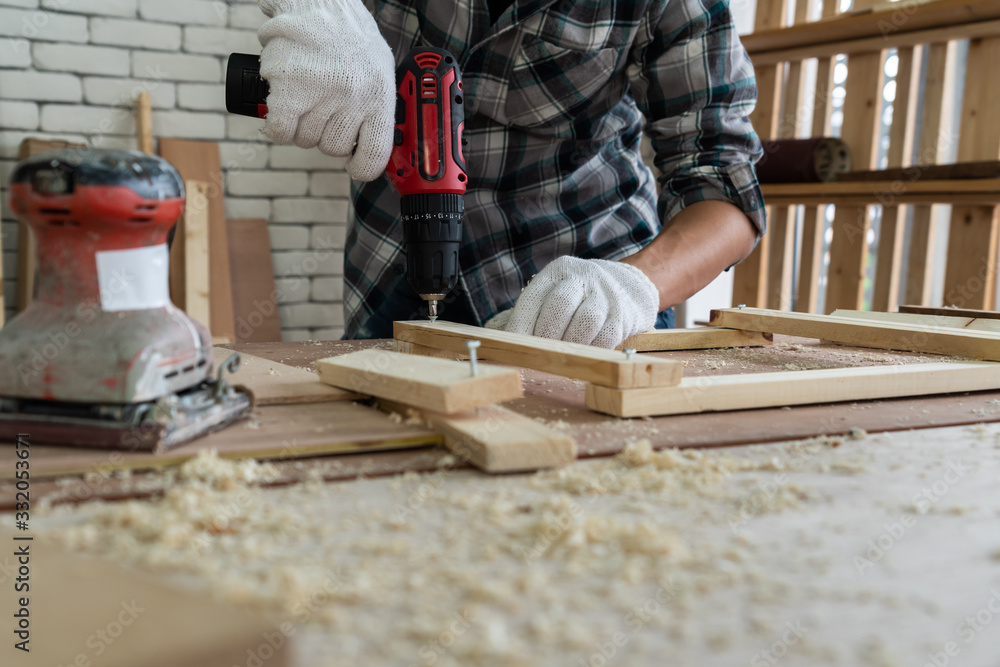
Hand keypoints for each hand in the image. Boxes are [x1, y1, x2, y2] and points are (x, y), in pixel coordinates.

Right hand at [258, 0, 394, 180]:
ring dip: (300, 125)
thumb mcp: (378, 68)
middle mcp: (354, 97)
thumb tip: (367, 147)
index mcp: (380, 94)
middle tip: (322, 107)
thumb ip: (375, 107)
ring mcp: (321, 93)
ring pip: (305, 140)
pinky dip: (278, 125)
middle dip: (325, 133)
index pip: (375, 155)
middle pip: (334, 149)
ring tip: (304, 94)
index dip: (362, 168)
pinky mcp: (290, 87)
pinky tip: (283, 107)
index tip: (354, 166)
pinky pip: (281, 131)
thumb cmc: (347, 34)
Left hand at [486, 256, 659, 348]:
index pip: (533, 298)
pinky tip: (583, 355)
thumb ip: (534, 313)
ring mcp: (605, 293)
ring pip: (586, 320)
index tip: (511, 347)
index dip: (520, 325)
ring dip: (571, 344)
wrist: (628, 284)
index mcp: (557, 271)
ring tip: (560, 357)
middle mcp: (581, 276)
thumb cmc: (579, 297)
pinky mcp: (624, 312)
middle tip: (537, 355)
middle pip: (559, 305)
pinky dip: (592, 349)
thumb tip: (503, 341)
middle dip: (546, 335)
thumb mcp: (556, 292)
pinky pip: (607, 335)